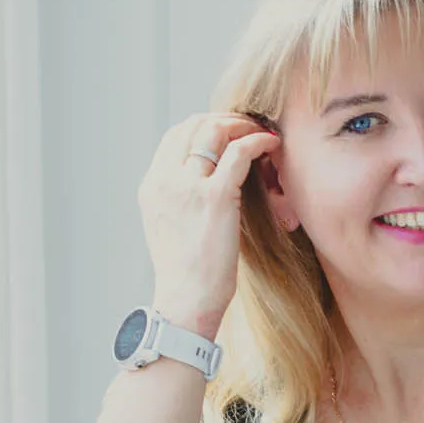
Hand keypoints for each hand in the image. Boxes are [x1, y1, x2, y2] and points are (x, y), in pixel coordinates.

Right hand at [137, 111, 280, 329]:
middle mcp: (165, 181)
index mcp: (152, 187)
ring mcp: (188, 186)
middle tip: (248, 127)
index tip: (226, 133)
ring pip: (214, 130)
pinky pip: (239, 152)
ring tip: (260, 133)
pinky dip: (257, 140)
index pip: (175, 136)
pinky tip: (271, 144)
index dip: (203, 126)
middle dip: (224, 119)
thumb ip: (179, 200)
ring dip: (241, 125)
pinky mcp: (216, 197)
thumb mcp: (170, 228)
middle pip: (193, 125)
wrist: (186, 303)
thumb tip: (204, 183)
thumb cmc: (186, 275)